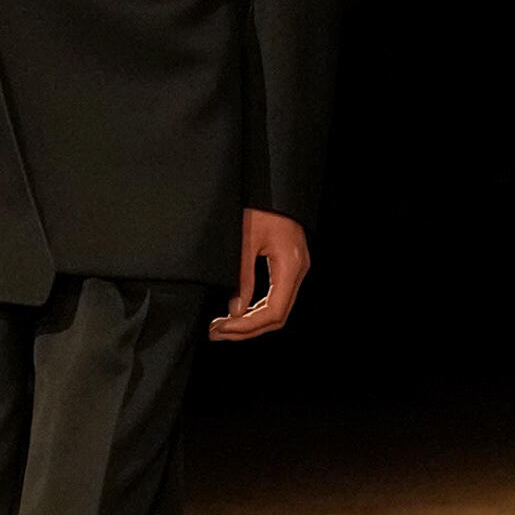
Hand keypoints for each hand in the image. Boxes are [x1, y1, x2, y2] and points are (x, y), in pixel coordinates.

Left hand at [209, 208, 309, 340]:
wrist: (273, 182)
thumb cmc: (261, 205)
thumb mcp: (244, 240)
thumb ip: (242, 277)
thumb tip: (235, 310)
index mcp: (290, 266)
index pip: (273, 312)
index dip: (247, 326)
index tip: (222, 329)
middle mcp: (298, 271)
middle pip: (277, 317)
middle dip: (247, 329)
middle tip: (217, 332)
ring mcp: (296, 269)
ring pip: (277, 310)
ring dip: (251, 322)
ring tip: (222, 326)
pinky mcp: (288, 265)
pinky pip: (276, 297)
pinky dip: (257, 309)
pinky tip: (237, 312)